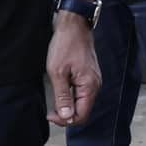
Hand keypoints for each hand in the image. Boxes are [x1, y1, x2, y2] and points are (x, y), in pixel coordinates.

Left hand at [46, 13, 100, 127]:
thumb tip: (66, 117)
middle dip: (67, 114)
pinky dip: (72, 96)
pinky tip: (61, 91)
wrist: (73, 24)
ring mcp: (93, 79)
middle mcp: (95, 85)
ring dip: (69, 105)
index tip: (50, 115)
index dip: (65, 120)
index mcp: (89, 86)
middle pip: (83, 111)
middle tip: (50, 111)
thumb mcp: (58, 72)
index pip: (81, 115)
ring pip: (82, 102)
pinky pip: (82, 92)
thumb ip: (62, 97)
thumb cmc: (65, 44)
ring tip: (54, 100)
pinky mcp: (89, 75)